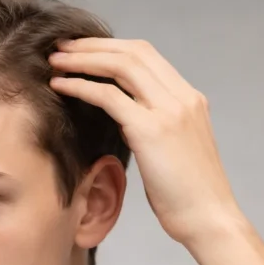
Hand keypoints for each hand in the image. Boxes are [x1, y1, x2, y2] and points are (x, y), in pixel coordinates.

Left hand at [48, 38, 246, 245]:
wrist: (209, 219)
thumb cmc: (187, 196)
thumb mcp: (171, 151)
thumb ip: (151, 127)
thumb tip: (125, 119)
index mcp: (189, 99)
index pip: (147, 56)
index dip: (111, 47)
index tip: (82, 50)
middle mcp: (182, 97)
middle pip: (133, 52)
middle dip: (93, 45)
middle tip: (61, 47)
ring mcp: (170, 110)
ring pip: (121, 66)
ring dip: (83, 59)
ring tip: (55, 60)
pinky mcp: (152, 130)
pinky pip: (109, 96)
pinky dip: (81, 86)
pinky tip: (60, 85)